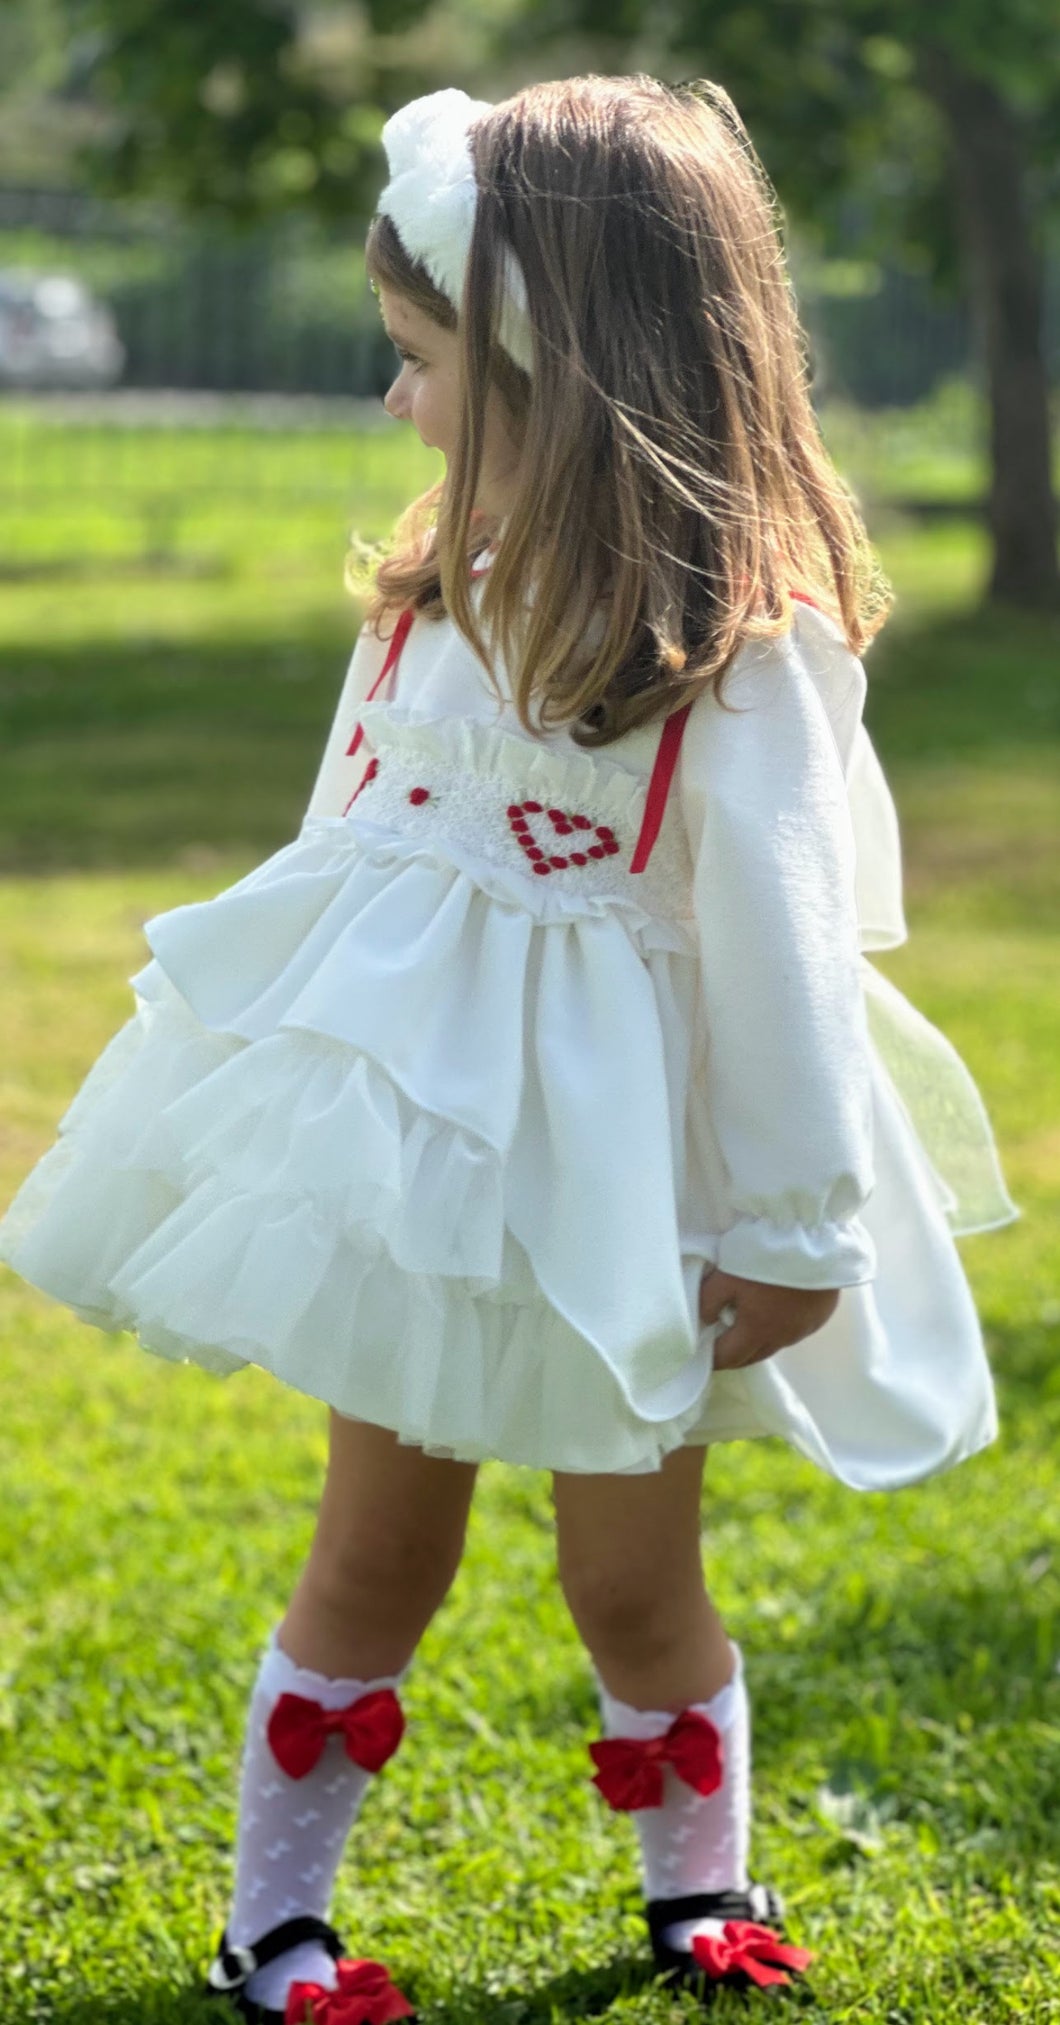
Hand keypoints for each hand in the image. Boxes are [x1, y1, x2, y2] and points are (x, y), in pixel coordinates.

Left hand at [699, 1264, 839, 1370]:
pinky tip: (778, 1312)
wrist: (809, 1236)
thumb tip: (706, 1320)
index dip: (713, 1359)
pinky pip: (798, 1330)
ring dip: (760, 1341)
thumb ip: (709, 1302)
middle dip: (736, 1356)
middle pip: (754, 1357)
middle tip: (723, 1347)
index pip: (729, 1358)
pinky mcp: (822, 1315)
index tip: (703, 1355)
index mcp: (757, 1330)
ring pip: (778, 1344)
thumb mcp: (724, 1276)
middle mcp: (783, 1336)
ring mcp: (806, 1327)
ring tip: (749, 1328)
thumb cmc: (761, 1256)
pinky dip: (783, 1327)